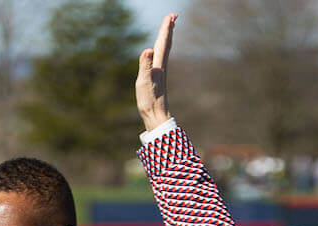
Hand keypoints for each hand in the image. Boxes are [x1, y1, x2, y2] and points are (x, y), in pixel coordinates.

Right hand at [136, 12, 175, 130]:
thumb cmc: (149, 102)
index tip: (171, 15)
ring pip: (164, 51)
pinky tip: (159, 53)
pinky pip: (161, 59)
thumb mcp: (144, 83)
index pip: (162, 43)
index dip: (166, 29)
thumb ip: (145, 65)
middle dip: (169, 30)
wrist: (157, 118)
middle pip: (166, 44)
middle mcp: (161, 67)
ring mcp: (160, 74)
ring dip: (166, 39)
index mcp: (158, 66)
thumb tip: (148, 49)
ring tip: (168, 30)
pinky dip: (161, 51)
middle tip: (173, 16)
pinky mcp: (158, 80)